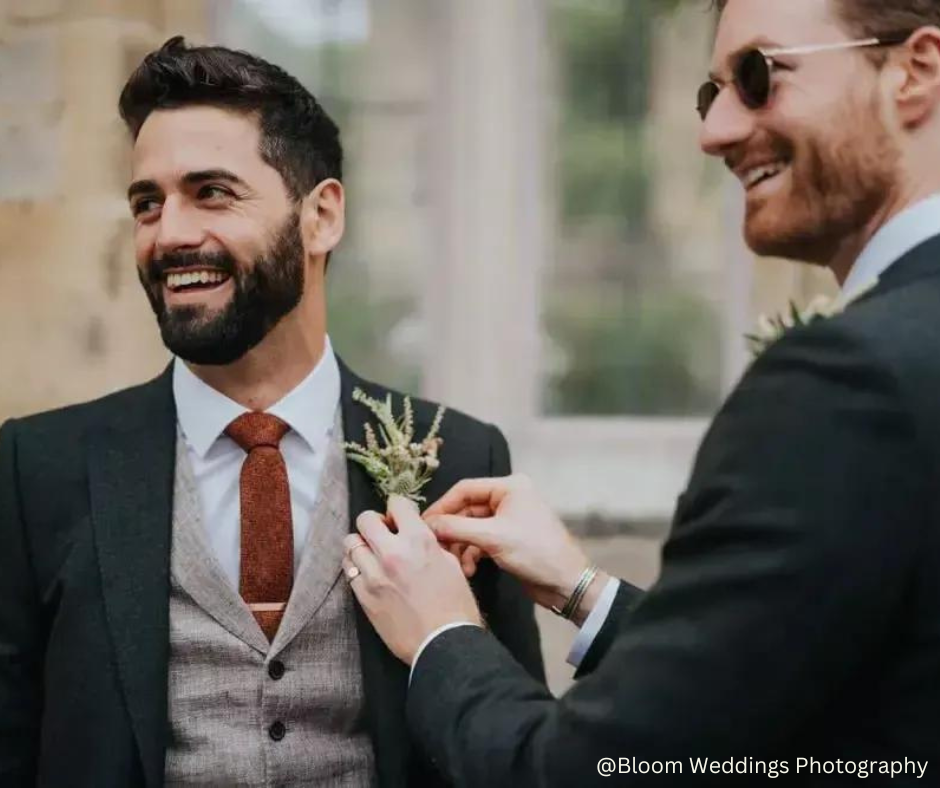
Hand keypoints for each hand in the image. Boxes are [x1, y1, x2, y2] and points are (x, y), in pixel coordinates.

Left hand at [343, 495, 482, 664]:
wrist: (444, 644)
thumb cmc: (456, 607)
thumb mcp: (451, 564)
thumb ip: (430, 544)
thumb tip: (416, 535)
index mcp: (419, 540)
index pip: (396, 504)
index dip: (397, 508)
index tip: (399, 518)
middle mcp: (393, 552)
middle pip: (365, 519)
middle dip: (374, 523)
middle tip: (383, 534)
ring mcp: (374, 575)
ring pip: (350, 544)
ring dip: (361, 545)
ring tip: (373, 554)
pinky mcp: (363, 596)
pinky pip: (349, 570)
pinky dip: (357, 568)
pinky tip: (369, 574)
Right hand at [424, 474, 606, 622]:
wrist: (567, 584)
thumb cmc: (535, 553)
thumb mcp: (493, 538)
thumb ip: (456, 528)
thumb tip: (425, 525)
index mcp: (510, 487)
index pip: (464, 489)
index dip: (442, 506)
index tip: (423, 524)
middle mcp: (508, 498)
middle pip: (466, 509)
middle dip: (451, 530)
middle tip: (434, 547)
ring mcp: (508, 519)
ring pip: (471, 527)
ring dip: (460, 545)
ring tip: (454, 563)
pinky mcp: (508, 539)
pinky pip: (480, 541)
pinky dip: (471, 554)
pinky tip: (468, 569)